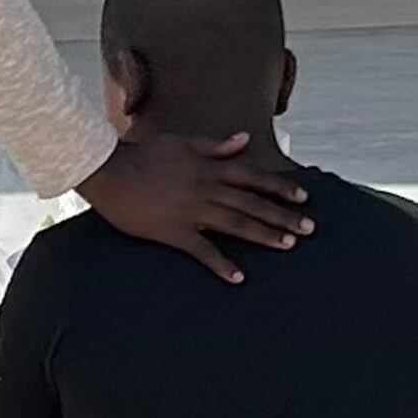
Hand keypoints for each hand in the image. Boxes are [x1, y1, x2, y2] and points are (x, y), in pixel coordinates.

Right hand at [74, 128, 310, 283]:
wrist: (109, 170)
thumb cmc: (142, 154)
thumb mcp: (181, 142)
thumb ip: (215, 145)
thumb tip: (244, 140)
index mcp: (209, 167)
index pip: (253, 176)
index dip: (280, 187)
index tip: (303, 197)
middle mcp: (206, 188)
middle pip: (252, 203)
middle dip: (283, 216)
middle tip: (309, 229)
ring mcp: (191, 211)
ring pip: (235, 224)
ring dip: (263, 235)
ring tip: (287, 246)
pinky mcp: (173, 231)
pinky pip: (202, 250)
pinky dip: (221, 264)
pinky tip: (238, 277)